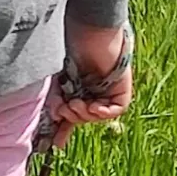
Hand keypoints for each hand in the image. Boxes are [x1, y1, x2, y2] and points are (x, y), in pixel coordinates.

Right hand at [46, 21, 132, 149]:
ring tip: (75, 104)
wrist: (86, 30)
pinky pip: (115, 110)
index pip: (73, 113)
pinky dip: (103, 112)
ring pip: (99, 115)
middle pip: (85, 117)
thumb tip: (55, 119)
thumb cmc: (68, 46)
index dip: (64, 129)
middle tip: (65, 109)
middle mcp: (94, 89)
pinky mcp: (122, 89)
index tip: (55, 145)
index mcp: (77, 86)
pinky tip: (93, 107)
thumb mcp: (58, 79)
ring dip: (85, 115)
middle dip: (73, 118)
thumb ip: (57, 99)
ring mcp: (109, 89)